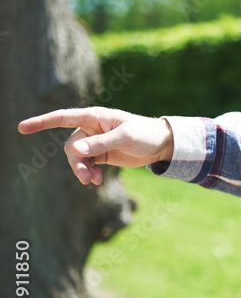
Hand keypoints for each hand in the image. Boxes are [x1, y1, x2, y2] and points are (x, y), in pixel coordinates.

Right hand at [18, 107, 173, 184]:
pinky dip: (90, 173)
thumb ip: (100, 143)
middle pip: (71, 146)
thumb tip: (75, 150)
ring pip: (77, 158)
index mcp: (94, 116)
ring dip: (82, 170)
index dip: (42, 122)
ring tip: (94, 181)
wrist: (161, 145)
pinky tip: (98, 180)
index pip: (63, 117)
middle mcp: (91, 128)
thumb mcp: (124, 137)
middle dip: (76, 162)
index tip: (22, 128)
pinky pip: (86, 164)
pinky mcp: (101, 154)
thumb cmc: (145, 134)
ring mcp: (95, 142)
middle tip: (88, 177)